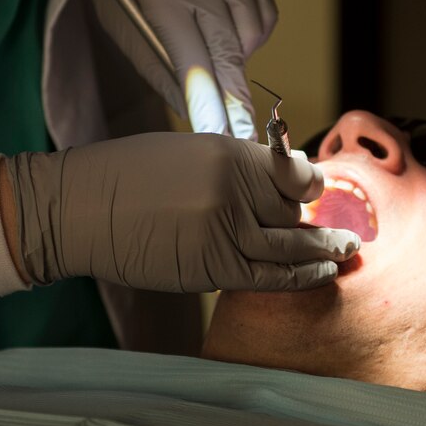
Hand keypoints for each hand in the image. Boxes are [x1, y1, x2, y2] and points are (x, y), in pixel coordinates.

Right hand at [4, 133, 359, 291]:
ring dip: (323, 252)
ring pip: (292, 247)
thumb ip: (236, 163)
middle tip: (330, 226)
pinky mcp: (212, 269)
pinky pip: (270, 276)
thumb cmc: (126, 173)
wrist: (79, 209)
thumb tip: (281, 176)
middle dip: (307, 218)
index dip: (310, 183)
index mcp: (229, 154)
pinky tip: (320, 272)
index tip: (315, 188)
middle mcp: (234, 191)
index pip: (294, 173)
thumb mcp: (188, 150)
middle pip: (293, 210)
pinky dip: (301, 276)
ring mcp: (225, 233)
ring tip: (345, 252)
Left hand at [87, 0, 276, 138]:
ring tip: (213, 58)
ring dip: (237, 61)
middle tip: (240, 134)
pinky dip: (251, 36)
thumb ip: (154, 64)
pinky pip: (263, 17)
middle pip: (227, 52)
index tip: (217, 134)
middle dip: (234, 100)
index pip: (191, 58)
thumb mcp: (120, 20)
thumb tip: (190, 109)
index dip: (207, 101)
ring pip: (250, 36)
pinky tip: (229, 35)